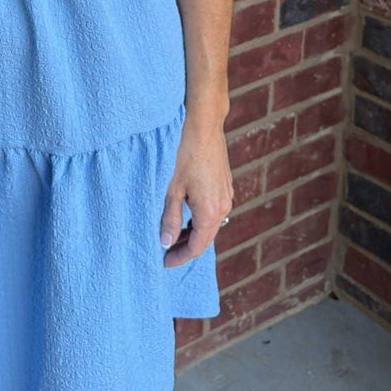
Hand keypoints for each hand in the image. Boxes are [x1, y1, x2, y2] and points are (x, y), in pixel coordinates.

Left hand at [159, 116, 233, 268]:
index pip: (197, 247)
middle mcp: (223, 208)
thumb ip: (170, 218)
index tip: (164, 262)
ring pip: (211, 225)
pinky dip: (201, 219)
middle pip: (206, 238)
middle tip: (166, 251)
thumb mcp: (172, 189)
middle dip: (186, 247)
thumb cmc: (184, 155)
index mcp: (210, 212)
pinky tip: (186, 214)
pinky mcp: (225, 186)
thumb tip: (166, 243)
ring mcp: (227, 196)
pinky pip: (214, 212)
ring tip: (173, 235)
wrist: (204, 127)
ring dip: (194, 233)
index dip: (180, 257)